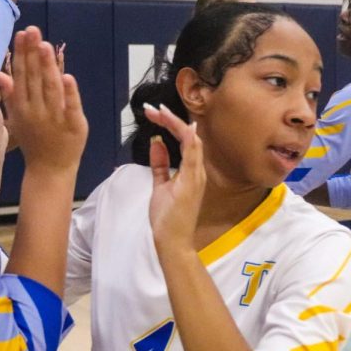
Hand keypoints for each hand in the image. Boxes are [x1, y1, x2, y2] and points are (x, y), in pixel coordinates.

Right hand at [0, 27, 86, 172]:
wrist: (50, 169)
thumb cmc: (34, 140)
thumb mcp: (17, 118)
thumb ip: (12, 95)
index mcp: (22, 105)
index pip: (20, 75)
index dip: (21, 54)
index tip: (21, 34)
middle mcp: (36, 109)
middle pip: (33, 77)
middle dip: (32, 53)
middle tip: (33, 30)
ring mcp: (54, 117)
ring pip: (50, 88)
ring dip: (47, 67)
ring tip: (45, 46)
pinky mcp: (73, 124)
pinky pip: (71, 106)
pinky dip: (70, 92)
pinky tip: (68, 76)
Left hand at [144, 104, 205, 253]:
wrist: (174, 242)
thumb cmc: (169, 218)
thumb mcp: (161, 186)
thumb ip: (160, 165)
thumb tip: (156, 144)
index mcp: (191, 170)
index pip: (183, 139)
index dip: (170, 123)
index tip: (155, 112)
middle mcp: (197, 171)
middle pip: (188, 137)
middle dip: (170, 119)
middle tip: (153, 108)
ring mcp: (197, 177)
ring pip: (192, 142)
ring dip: (176, 125)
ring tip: (161, 112)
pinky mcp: (192, 184)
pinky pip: (194, 159)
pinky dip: (191, 142)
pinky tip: (187, 128)